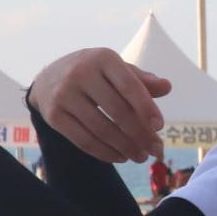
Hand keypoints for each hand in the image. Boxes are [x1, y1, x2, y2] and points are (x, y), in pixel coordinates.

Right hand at [29, 48, 170, 162]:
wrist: (49, 78)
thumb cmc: (96, 74)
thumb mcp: (117, 70)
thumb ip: (142, 80)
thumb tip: (167, 87)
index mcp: (102, 58)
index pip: (129, 86)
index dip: (146, 108)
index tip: (160, 127)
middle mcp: (80, 73)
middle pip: (117, 111)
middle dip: (140, 134)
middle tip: (155, 150)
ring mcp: (64, 95)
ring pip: (101, 129)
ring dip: (125, 147)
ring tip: (141, 156)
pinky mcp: (53, 115)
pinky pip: (83, 140)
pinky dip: (105, 152)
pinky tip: (120, 157)